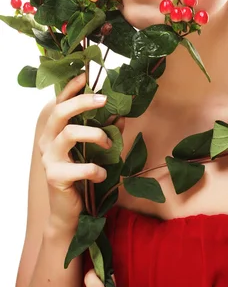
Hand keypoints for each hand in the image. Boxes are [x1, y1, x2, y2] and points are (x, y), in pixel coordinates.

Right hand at [38, 73, 123, 229]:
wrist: (69, 212)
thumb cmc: (82, 176)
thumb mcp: (95, 151)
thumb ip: (106, 132)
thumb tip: (122, 114)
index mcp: (55, 132)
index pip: (59, 104)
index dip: (70, 88)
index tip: (84, 75)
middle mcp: (47, 142)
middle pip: (59, 113)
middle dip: (82, 102)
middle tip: (103, 99)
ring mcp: (49, 160)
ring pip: (69, 134)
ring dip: (95, 135)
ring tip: (109, 144)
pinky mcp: (55, 177)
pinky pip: (81, 168)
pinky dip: (97, 169)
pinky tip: (102, 174)